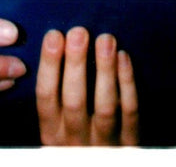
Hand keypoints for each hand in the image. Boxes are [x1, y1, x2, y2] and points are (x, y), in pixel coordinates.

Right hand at [36, 26, 138, 145]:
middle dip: (75, 64)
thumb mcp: (58, 126)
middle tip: (79, 32)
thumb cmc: (76, 139)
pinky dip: (127, 84)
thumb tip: (55, 44)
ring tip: (105, 39)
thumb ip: (56, 97)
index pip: (46, 98)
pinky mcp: (129, 143)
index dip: (49, 65)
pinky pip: (129, 112)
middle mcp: (75, 140)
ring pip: (105, 106)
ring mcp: (104, 143)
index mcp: (52, 133)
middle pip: (74, 101)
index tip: (54, 35)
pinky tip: (123, 57)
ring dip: (105, 70)